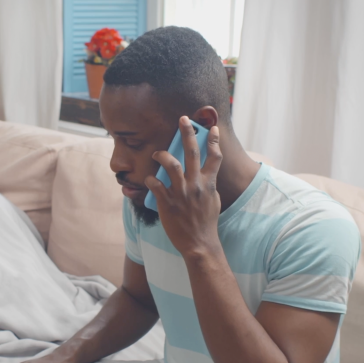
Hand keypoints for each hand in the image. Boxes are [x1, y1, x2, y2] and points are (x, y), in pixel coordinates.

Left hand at [145, 116, 222, 258]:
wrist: (199, 243)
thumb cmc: (206, 223)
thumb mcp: (214, 201)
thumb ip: (209, 186)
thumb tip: (205, 175)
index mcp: (208, 183)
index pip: (214, 157)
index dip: (213, 141)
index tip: (212, 128)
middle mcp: (195, 184)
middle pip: (192, 152)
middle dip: (188, 132)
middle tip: (183, 119)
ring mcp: (181, 192)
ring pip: (171, 164)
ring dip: (162, 154)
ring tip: (157, 152)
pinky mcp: (168, 202)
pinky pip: (155, 184)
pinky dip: (150, 179)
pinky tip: (148, 179)